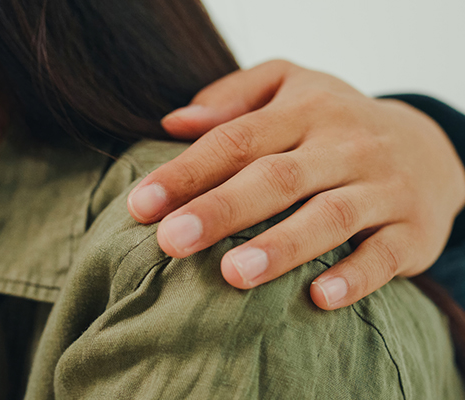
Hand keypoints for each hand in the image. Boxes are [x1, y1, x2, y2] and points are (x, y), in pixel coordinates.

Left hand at [127, 60, 464, 309]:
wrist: (432, 148)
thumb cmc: (336, 121)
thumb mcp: (291, 86)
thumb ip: (233, 97)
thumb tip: (173, 121)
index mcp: (306, 110)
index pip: (237, 139)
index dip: (187, 172)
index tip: (141, 205)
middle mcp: (345, 145)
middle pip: (277, 177)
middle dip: (222, 210)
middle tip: (172, 241)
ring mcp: (382, 187)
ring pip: (330, 216)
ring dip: (281, 246)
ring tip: (233, 274)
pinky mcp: (412, 229)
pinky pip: (384, 254)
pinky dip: (355, 277)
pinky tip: (318, 298)